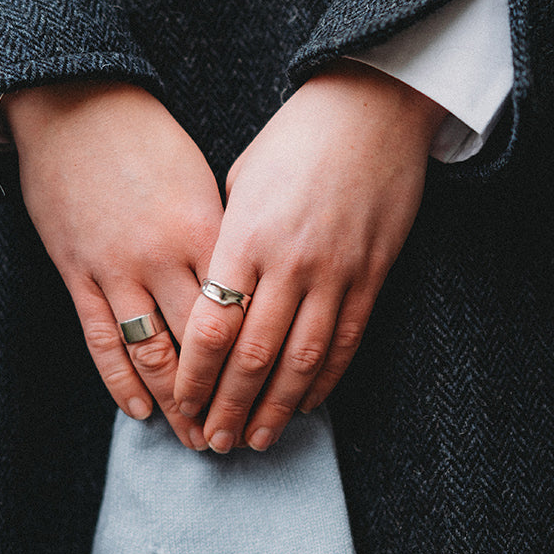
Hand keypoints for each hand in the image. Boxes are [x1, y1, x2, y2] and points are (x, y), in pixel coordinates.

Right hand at [4, 82, 222, 447]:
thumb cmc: (149, 137)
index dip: (257, 364)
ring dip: (175, 403)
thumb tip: (254, 289)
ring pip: (151, 353)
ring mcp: (114, 268)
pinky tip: (141, 411)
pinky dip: (121, 380)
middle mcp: (161, 256)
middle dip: (219, 399)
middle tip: (236, 438)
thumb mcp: (203, 180)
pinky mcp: (75, 272)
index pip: (239, 313)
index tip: (276, 399)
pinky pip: (100, 339)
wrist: (73, 105)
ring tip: (194, 439)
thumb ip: (226, 237)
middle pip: (200, 346)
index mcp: (203, 229)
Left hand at [173, 62, 445, 452]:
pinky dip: (324, 379)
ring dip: (275, 407)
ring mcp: (336, 272)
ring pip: (302, 359)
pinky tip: (306, 404)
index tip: (181, 406)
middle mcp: (290, 262)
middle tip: (211, 443)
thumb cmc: (294, 139)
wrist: (371, 111)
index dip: (195, 375)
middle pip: (253, 354)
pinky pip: (345, 341)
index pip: (212, 325)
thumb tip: (208, 293)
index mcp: (245, 236)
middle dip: (228, 405)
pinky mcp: (372, 275)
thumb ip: (223, 239)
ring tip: (254, 439)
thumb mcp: (240, 180)